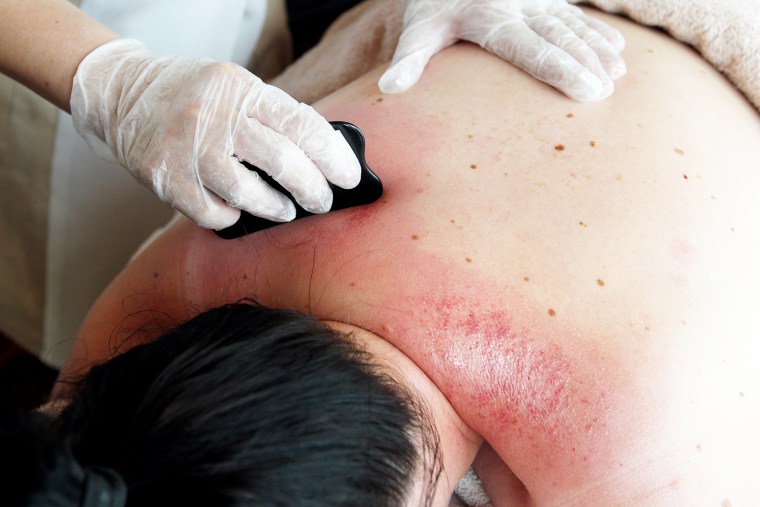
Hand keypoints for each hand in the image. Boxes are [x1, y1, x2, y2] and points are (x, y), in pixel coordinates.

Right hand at [70, 39, 360, 229]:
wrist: (122, 93)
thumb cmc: (193, 95)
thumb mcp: (236, 89)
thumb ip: (273, 117)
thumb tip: (323, 156)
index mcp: (240, 90)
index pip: (301, 124)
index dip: (332, 156)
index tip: (349, 176)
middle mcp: (214, 117)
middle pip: (282, 161)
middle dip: (313, 189)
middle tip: (323, 201)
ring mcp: (187, 149)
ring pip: (247, 193)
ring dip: (276, 208)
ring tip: (286, 210)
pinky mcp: (164, 178)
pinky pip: (212, 213)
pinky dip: (232, 217)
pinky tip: (238, 210)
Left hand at [379, 0, 625, 100]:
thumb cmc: (432, 5)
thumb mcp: (417, 29)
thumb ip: (408, 59)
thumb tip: (390, 88)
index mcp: (490, 18)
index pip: (530, 49)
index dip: (560, 70)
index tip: (586, 89)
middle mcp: (519, 7)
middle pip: (558, 37)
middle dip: (585, 63)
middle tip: (608, 90)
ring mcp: (535, 0)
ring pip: (572, 24)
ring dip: (597, 48)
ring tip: (619, 72)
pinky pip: (574, 14)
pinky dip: (596, 31)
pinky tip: (617, 49)